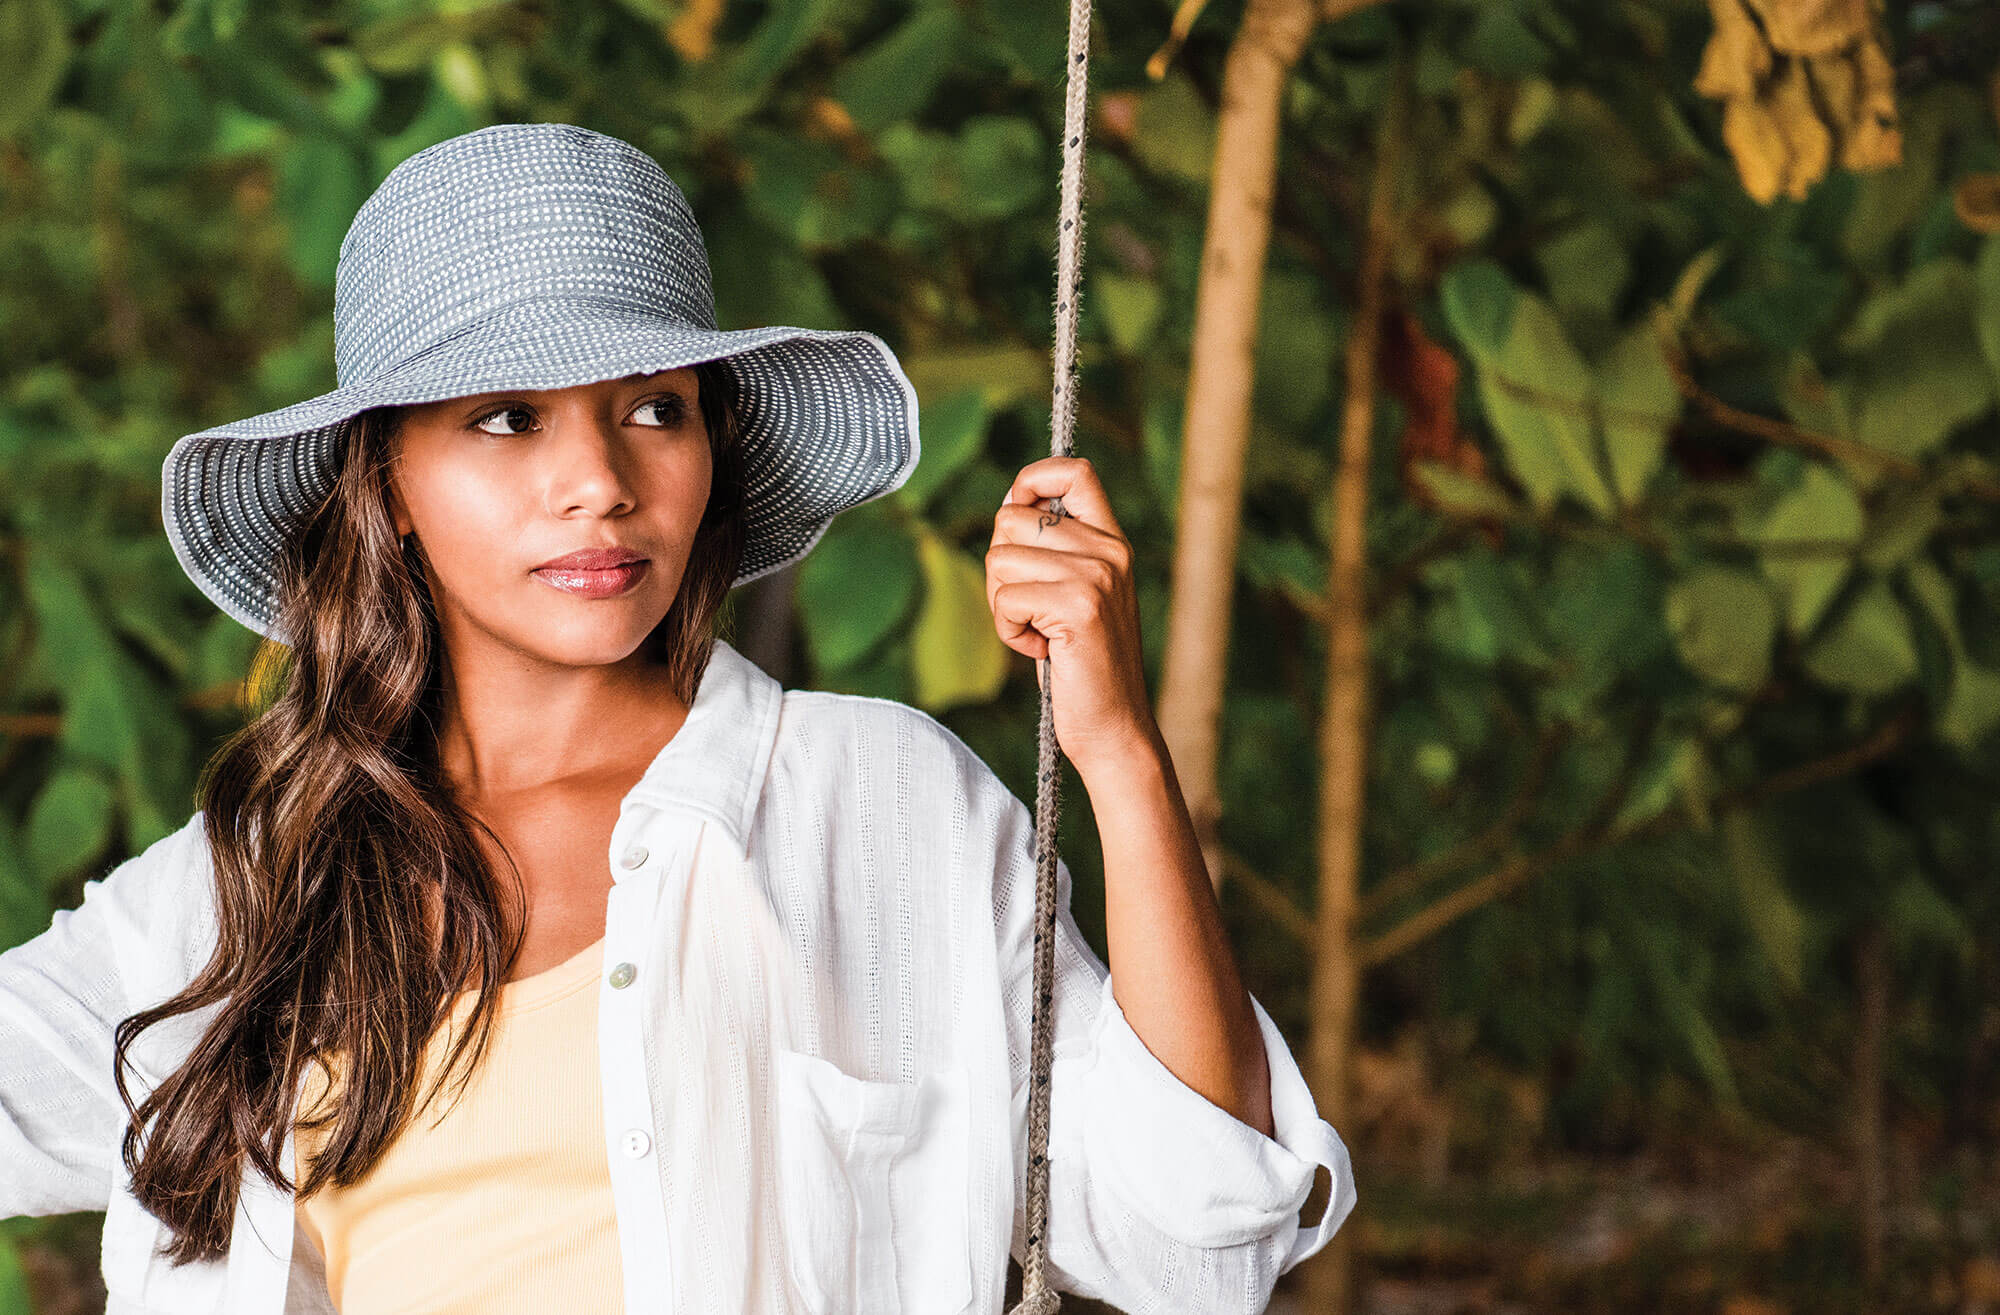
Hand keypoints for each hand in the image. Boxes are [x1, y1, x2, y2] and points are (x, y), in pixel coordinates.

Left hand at [986, 456, 1159, 777]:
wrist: (1115, 728)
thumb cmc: (1085, 667)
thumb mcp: (1077, 595)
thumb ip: (1055, 550)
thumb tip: (1011, 504)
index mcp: (1113, 542)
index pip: (1073, 471)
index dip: (1030, 479)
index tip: (1019, 517)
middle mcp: (1110, 551)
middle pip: (1011, 519)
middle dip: (1001, 567)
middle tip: (1029, 609)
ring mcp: (1096, 577)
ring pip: (1000, 558)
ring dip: (1002, 604)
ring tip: (1037, 632)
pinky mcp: (1078, 607)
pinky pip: (1005, 598)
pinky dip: (1008, 630)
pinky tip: (1039, 650)